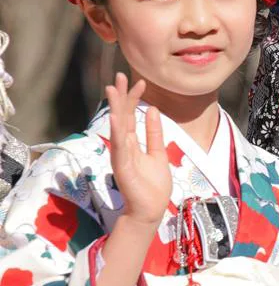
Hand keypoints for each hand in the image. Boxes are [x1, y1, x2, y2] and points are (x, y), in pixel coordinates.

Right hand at [106, 73, 171, 226]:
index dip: (134, 98)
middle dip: (121, 96)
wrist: (150, 210)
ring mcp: (121, 155)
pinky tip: (117, 116)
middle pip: (121, 116)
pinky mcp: (122, 166)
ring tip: (113, 89)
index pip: (130, 115)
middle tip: (119, 76)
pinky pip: (119, 146)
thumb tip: (153, 110)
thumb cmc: (153, 185)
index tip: (140, 81)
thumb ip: (154, 133)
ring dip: (115, 108)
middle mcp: (123, 146)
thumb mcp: (157, 153)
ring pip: (117, 127)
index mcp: (131, 143)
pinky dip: (118, 131)